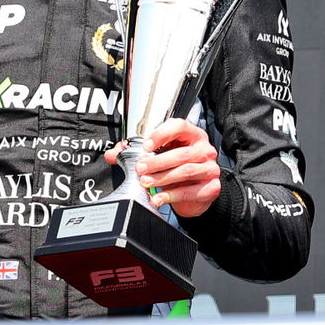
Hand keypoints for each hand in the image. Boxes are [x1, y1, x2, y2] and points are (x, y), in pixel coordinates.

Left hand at [105, 118, 220, 217]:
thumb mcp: (159, 156)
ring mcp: (210, 169)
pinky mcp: (211, 187)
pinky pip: (190, 191)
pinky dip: (171, 195)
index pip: (179, 127)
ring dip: (162, 178)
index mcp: (192, 135)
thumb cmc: (177, 167)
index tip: (145, 146)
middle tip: (140, 168)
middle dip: (157, 162)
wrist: (195, 192)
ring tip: (146, 183)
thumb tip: (113, 154)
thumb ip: (135, 153)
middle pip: (181, 153)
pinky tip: (158, 197)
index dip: (161, 134)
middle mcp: (204, 150)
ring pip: (186, 171)